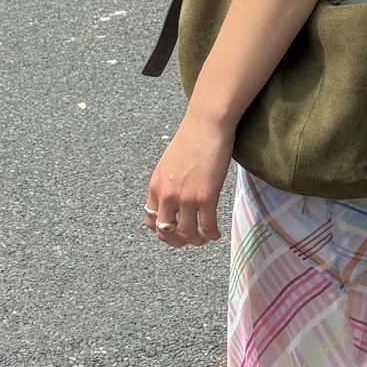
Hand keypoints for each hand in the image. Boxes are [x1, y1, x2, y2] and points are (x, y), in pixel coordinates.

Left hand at [144, 111, 233, 247]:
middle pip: (167, 231)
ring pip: (187, 233)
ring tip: (204, 239)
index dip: (160, 232)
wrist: (206, 125)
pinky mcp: (206, 197)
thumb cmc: (191, 139)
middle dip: (178, 241)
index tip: (171, 234)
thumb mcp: (169, 164)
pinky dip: (212, 234)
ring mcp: (186, 198)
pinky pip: (207, 226)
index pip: (150, 220)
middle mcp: (167, 195)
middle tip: (189, 241)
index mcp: (155, 186)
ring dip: (196, 241)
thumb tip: (174, 198)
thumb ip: (167, 183)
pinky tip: (216, 234)